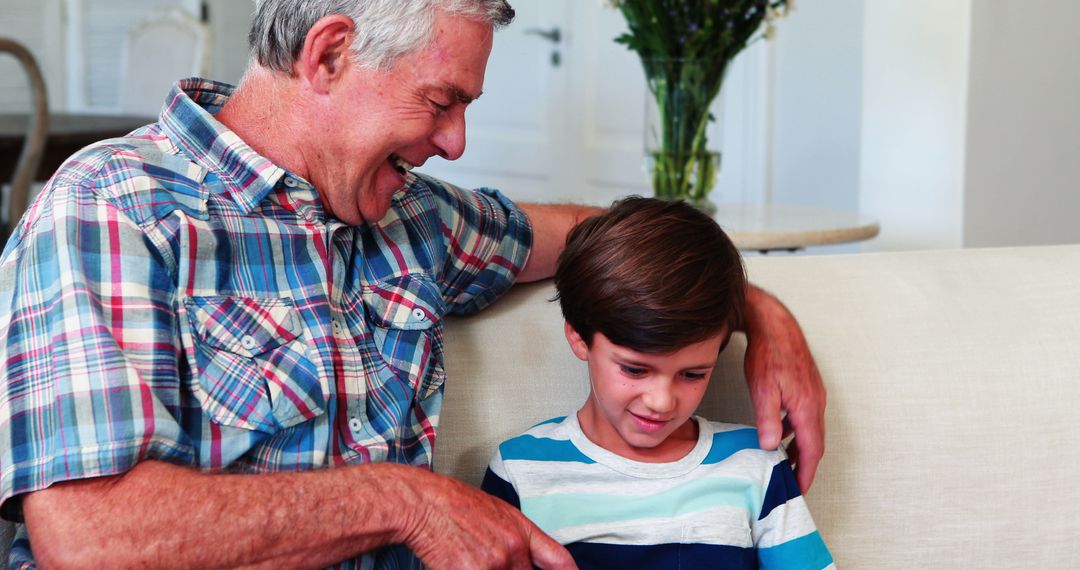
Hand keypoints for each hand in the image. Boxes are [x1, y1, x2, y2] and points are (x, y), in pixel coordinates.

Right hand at [395, 468, 576, 568]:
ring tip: (472, 558)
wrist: (424, 503)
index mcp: (521, 530)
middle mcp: (512, 549)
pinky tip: (458, 564)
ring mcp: (492, 564)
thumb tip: (525, 559)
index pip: (559, 560)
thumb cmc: (454, 504)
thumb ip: (515, 537)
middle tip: (491, 560)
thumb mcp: (496, 512)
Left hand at [742, 285, 825, 493]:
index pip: (812, 449)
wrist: (775, 324)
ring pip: (810, 429)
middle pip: (815, 442)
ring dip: (801, 448)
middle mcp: (816, 402)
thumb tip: (771, 446)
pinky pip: (805, 416)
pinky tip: (780, 431)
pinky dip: (796, 431)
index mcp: (807, 407)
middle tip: (793, 482)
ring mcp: (814, 393)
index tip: (800, 489)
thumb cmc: (768, 354)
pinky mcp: (807, 386)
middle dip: (806, 464)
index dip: (807, 472)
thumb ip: (768, 419)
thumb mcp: (763, 389)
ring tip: (786, 462)